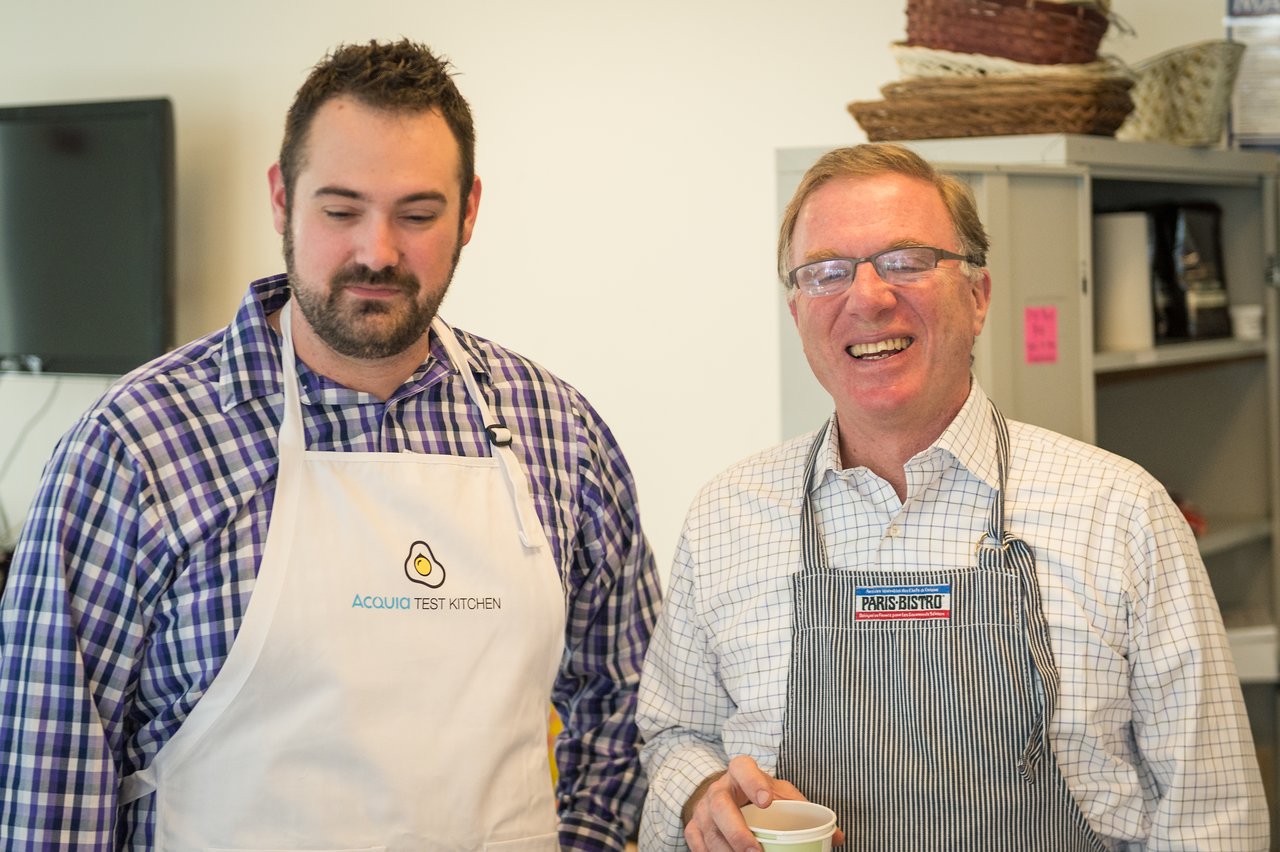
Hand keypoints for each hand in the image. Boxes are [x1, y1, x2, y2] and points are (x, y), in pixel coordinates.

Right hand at [682, 755, 842, 850]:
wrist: (724, 794)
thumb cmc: (757, 793)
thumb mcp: (779, 793)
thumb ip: (804, 809)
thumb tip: (838, 836)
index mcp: (740, 772)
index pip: (742, 768)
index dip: (753, 783)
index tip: (767, 801)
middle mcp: (717, 788)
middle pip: (720, 806)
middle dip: (736, 831)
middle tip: (755, 851)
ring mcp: (702, 809)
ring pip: (708, 830)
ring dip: (725, 851)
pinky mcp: (693, 827)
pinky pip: (698, 845)